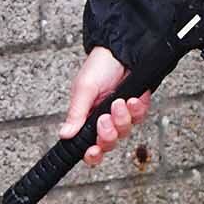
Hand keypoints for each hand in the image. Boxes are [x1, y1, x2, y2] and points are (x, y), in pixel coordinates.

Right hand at [60, 47, 150, 166]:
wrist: (122, 49)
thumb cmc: (99, 66)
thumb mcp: (83, 89)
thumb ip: (76, 114)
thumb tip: (64, 134)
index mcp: (86, 118)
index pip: (87, 145)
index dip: (92, 154)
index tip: (93, 151)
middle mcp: (103, 120)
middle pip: (108, 143)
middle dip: (108, 135)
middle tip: (104, 120)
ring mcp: (121, 115)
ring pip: (125, 132)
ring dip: (122, 118)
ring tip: (119, 102)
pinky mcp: (137, 108)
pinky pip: (139, 117)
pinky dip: (137, 109)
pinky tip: (133, 99)